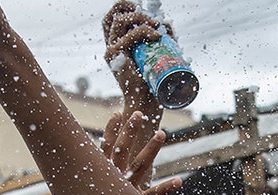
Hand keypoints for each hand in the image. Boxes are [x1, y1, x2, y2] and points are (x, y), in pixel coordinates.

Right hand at [100, 111, 180, 194]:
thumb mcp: (98, 194)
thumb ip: (103, 178)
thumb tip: (96, 166)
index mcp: (104, 175)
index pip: (106, 148)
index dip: (111, 131)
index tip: (117, 113)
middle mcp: (114, 180)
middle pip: (122, 150)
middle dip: (129, 131)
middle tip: (139, 113)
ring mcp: (126, 191)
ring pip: (140, 166)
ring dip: (151, 149)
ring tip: (162, 133)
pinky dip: (165, 188)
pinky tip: (178, 181)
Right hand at [102, 1, 168, 116]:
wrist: (146, 102)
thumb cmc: (152, 82)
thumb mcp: (157, 54)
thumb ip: (160, 39)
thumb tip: (166, 24)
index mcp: (118, 45)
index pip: (114, 18)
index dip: (125, 7)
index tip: (143, 9)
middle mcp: (111, 46)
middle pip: (112, 15)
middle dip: (128, 7)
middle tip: (148, 15)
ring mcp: (111, 50)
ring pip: (119, 20)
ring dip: (140, 18)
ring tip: (156, 27)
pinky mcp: (115, 56)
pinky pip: (129, 35)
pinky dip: (144, 31)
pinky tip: (156, 36)